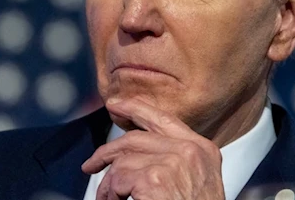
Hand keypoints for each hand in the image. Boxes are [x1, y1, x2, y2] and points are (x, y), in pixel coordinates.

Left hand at [81, 98, 224, 199]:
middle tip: (92, 164)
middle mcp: (190, 151)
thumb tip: (137, 150)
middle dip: (108, 151)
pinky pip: (118, 179)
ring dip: (108, 183)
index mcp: (203, 149)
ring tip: (107, 199)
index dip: (135, 108)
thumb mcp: (196, 180)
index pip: (163, 118)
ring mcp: (173, 163)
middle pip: (136, 138)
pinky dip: (109, 194)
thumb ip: (175, 159)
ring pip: (123, 160)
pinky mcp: (155, 180)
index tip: (116, 105)